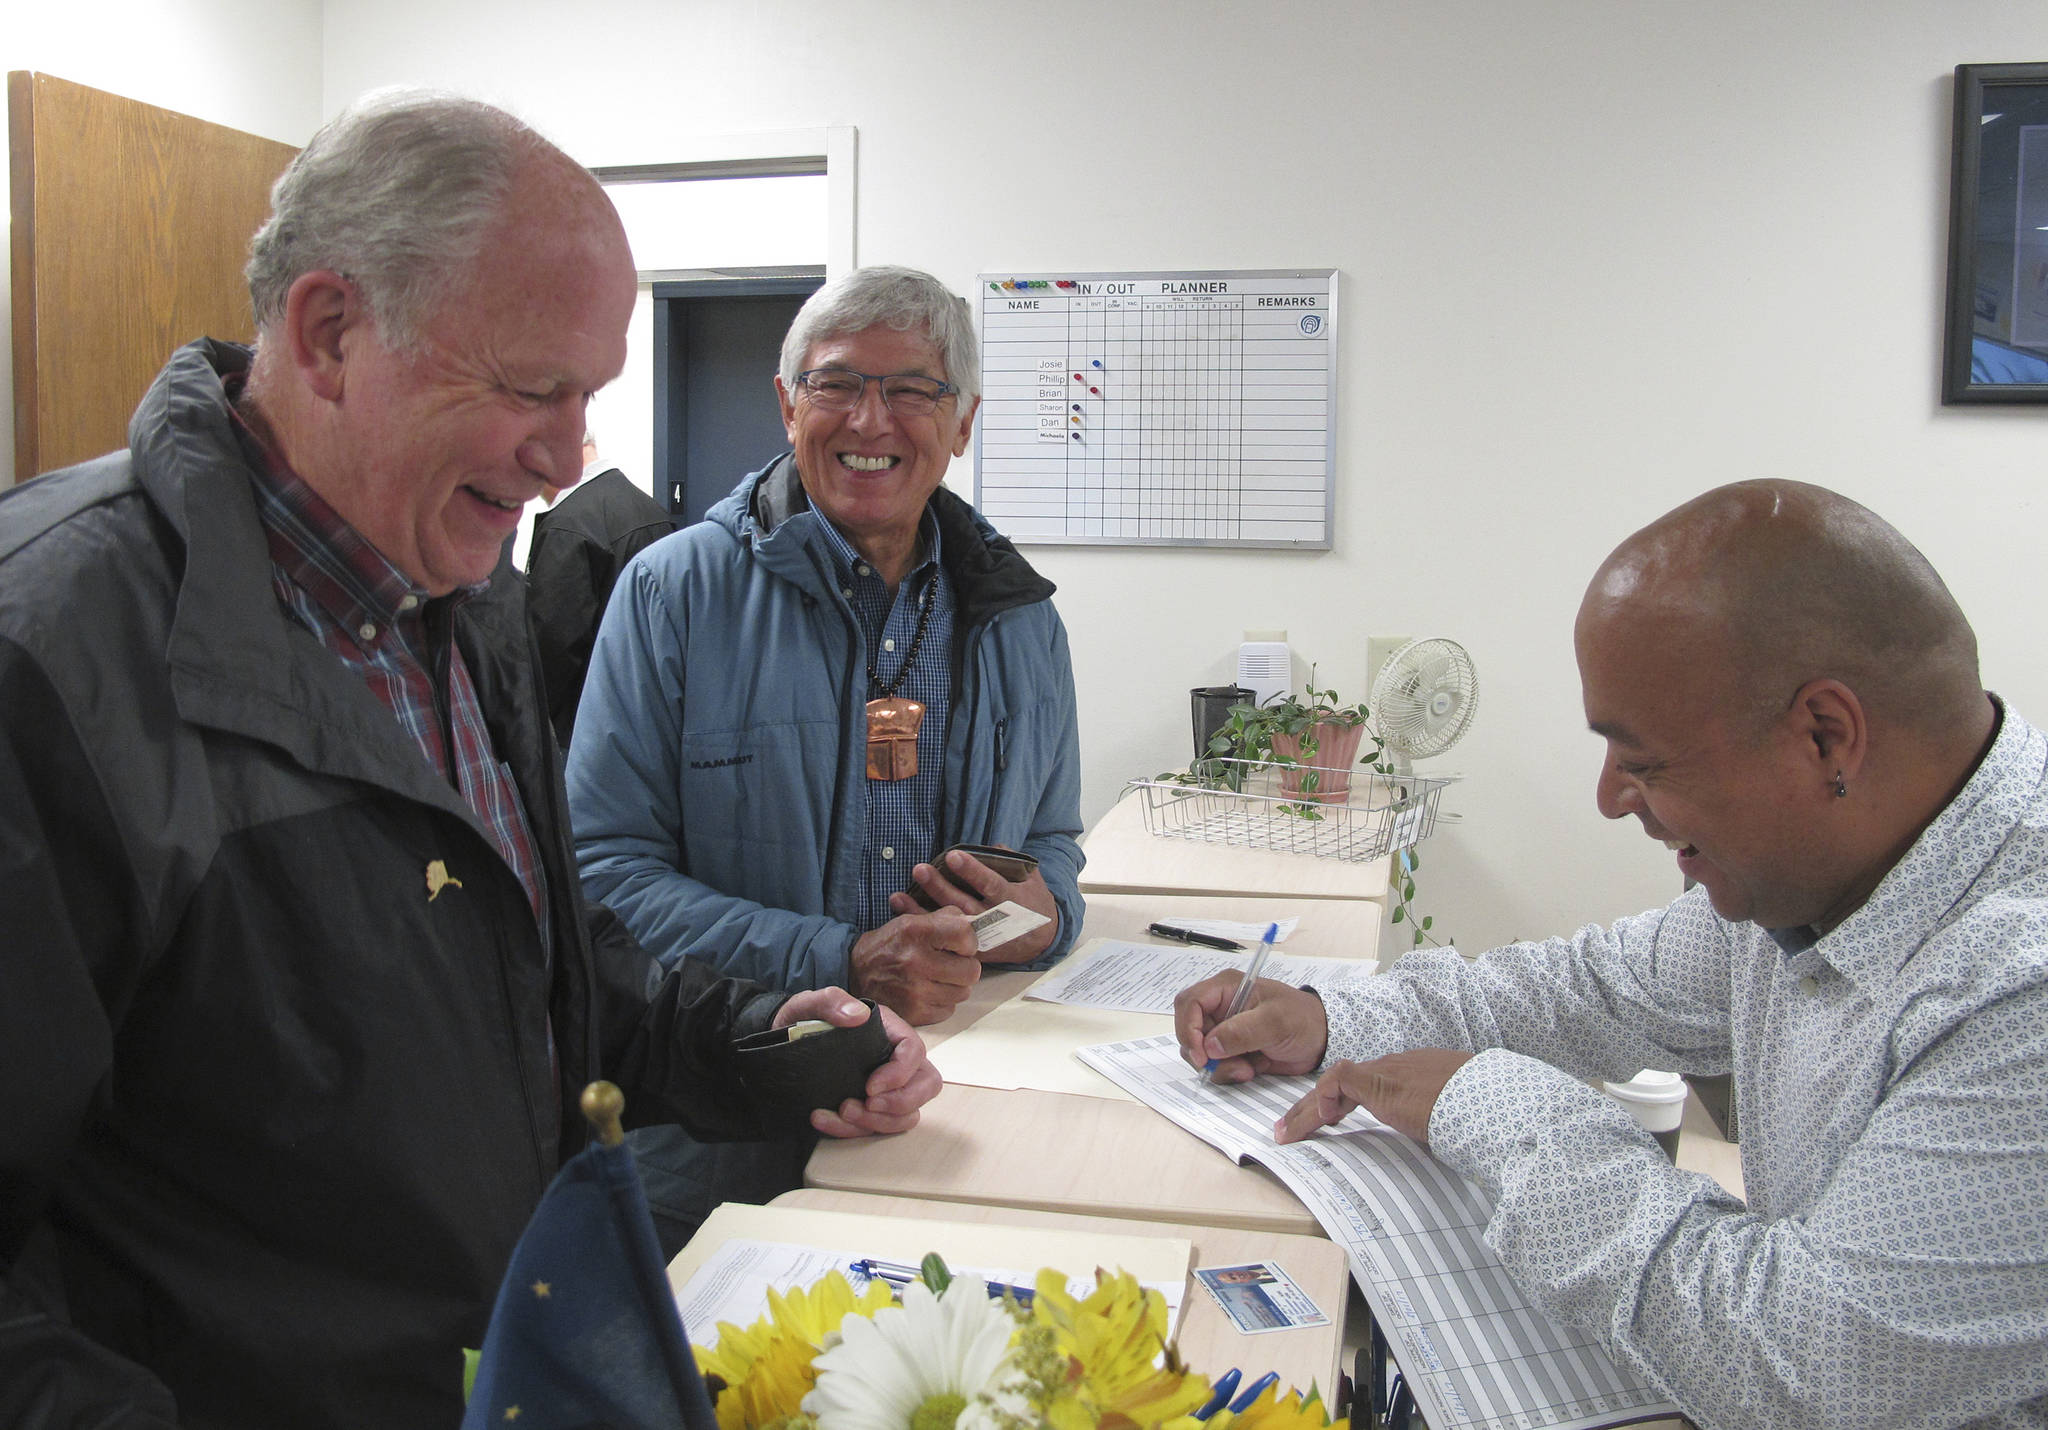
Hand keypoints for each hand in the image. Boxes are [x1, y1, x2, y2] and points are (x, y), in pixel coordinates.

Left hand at [773, 989, 940, 1137]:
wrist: (780, 1043)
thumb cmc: (802, 1019)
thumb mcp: (810, 1004)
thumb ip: (832, 1001)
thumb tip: (857, 1015)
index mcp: (889, 1031)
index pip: (914, 1051)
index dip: (901, 1073)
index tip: (870, 1087)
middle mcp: (894, 1060)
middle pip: (926, 1086)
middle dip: (901, 1103)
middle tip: (867, 1105)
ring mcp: (885, 1087)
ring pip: (906, 1114)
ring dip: (878, 1121)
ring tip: (842, 1112)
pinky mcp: (869, 1109)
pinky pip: (876, 1128)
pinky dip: (851, 1130)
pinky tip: (822, 1119)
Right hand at [849, 909, 980, 1023]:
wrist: (854, 974)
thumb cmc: (888, 946)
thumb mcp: (911, 921)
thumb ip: (945, 919)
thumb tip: (976, 923)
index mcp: (916, 932)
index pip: (965, 935)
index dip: (968, 941)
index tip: (960, 945)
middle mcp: (916, 961)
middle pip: (972, 971)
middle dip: (965, 967)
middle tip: (950, 964)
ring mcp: (916, 991)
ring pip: (963, 992)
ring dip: (954, 986)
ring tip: (936, 978)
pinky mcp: (915, 1013)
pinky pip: (949, 1010)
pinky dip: (942, 1002)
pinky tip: (927, 993)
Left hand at [888, 847, 1058, 964]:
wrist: (1042, 941)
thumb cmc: (1034, 903)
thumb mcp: (1031, 879)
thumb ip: (1012, 861)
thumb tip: (991, 848)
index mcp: (1011, 900)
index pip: (991, 884)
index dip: (972, 871)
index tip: (952, 856)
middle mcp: (994, 921)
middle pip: (963, 904)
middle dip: (939, 888)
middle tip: (920, 870)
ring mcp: (981, 938)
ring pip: (949, 925)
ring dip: (923, 910)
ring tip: (899, 895)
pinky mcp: (971, 951)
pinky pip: (944, 940)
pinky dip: (924, 928)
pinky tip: (903, 916)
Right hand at [1173, 975, 1328, 1081]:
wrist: (1321, 1040)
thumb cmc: (1302, 1019)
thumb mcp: (1275, 1021)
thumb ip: (1242, 1032)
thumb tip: (1210, 1046)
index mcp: (1226, 988)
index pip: (1189, 1002)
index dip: (1187, 1027)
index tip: (1200, 1054)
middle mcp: (1220, 1008)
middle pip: (1189, 1031)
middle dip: (1204, 1054)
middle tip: (1230, 1066)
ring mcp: (1224, 1031)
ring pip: (1200, 1053)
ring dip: (1220, 1067)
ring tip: (1248, 1069)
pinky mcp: (1231, 1051)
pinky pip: (1215, 1066)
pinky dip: (1229, 1073)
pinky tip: (1253, 1068)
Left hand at [1274, 1049, 1472, 1145]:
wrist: (1486, 1100)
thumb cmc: (1475, 1111)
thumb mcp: (1446, 1118)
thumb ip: (1430, 1124)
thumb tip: (1432, 1144)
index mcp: (1407, 1077)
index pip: (1362, 1085)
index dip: (1338, 1103)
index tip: (1326, 1122)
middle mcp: (1393, 1068)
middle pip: (1340, 1083)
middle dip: (1310, 1108)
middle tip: (1288, 1130)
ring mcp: (1387, 1071)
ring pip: (1332, 1083)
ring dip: (1306, 1111)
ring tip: (1286, 1133)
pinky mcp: (1381, 1080)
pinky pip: (1341, 1079)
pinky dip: (1326, 1098)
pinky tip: (1322, 1119)